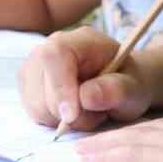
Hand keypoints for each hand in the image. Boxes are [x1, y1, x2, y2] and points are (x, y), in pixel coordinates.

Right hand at [19, 26, 151, 130]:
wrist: (120, 84)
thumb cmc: (128, 83)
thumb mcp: (135, 88)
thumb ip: (115, 90)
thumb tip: (86, 97)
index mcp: (79, 40)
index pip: (54, 55)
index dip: (59, 86)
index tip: (72, 116)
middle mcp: (49, 48)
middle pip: (42, 87)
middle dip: (69, 112)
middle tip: (97, 113)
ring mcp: (34, 66)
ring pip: (36, 104)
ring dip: (62, 119)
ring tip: (87, 112)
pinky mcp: (28, 85)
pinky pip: (33, 112)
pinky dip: (53, 120)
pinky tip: (72, 112)